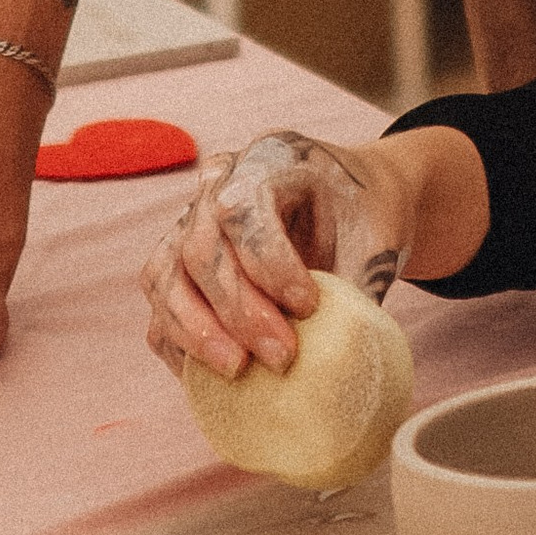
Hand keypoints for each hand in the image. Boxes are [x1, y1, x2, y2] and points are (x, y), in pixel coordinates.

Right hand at [139, 131, 422, 381]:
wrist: (351, 204)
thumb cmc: (362, 218)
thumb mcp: (376, 240)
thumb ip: (356, 289)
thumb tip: (340, 359)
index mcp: (268, 159)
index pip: (242, 210)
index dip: (269, 265)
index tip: (310, 306)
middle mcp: (217, 183)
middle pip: (200, 248)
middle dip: (238, 311)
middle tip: (282, 358)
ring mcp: (189, 221)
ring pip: (164, 276)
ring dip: (196, 332)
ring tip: (239, 371)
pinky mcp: (177, 262)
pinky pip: (160, 306)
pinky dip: (178, 343)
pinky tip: (213, 374)